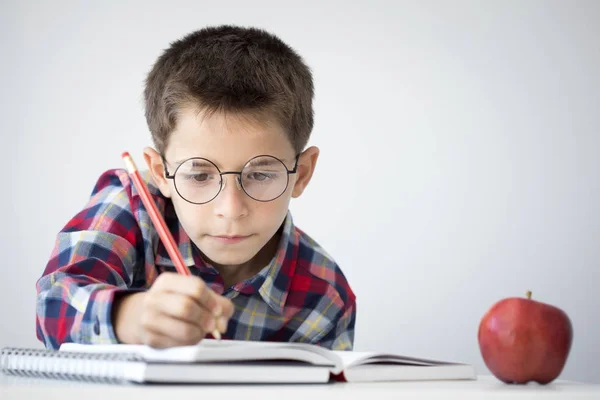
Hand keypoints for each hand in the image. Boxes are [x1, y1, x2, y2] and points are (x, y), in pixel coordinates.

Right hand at [114, 273, 233, 346]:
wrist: (145, 317)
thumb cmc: (177, 303)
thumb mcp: (197, 296)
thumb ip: (218, 304)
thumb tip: (222, 324)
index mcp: (166, 281)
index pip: (195, 287)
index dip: (211, 301)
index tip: (218, 310)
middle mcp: (153, 298)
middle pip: (187, 307)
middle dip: (206, 318)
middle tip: (211, 324)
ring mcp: (148, 319)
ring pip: (183, 329)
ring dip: (199, 332)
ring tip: (201, 331)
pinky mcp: (150, 339)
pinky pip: (178, 344)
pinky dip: (190, 342)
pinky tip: (189, 337)